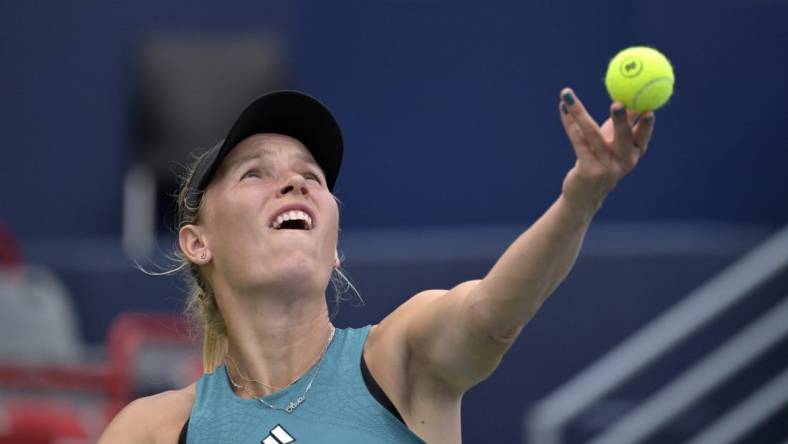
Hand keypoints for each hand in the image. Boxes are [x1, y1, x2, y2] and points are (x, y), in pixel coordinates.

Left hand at [558, 87, 654, 214]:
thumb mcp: (617, 143)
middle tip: (617, 104)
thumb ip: (625, 122)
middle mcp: (624, 161)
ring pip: (592, 134)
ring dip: (579, 112)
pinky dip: (569, 122)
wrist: (585, 194)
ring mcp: (605, 167)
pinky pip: (577, 141)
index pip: (643, 136)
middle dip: (621, 120)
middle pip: (622, 137)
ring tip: (569, 96)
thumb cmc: (603, 160)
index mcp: (636, 153)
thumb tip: (632, 93)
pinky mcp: (587, 170)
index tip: (648, 110)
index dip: (646, 124)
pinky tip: (563, 108)